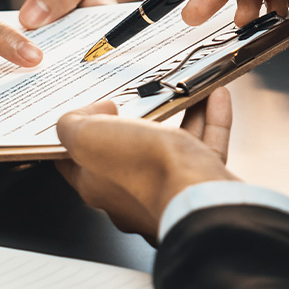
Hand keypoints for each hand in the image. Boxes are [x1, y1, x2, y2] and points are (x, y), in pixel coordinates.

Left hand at [55, 87, 235, 242]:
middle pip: (127, 149)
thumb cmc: (143, 173)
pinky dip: (210, 120)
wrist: (200, 199)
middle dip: (133, 119)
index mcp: (95, 185)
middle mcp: (129, 192)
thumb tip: (88, 113)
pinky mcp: (200, 186)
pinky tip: (214, 97)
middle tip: (136, 95)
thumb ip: (73, 124)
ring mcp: (167, 190)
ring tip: (181, 88)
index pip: (73, 158)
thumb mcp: (86, 138)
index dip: (74, 132)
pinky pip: (205, 148)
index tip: (81, 110)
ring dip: (178, 113)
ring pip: (171, 146)